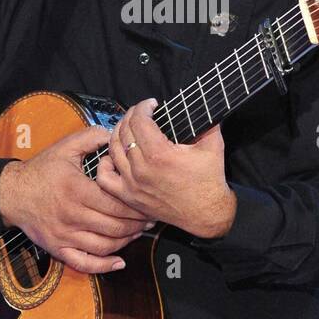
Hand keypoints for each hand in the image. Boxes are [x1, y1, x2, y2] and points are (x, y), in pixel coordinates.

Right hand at [0, 123, 154, 273]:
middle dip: (136, 224)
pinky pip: (84, 263)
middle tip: (150, 219)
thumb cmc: (41, 170)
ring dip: (126, 241)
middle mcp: (72, 215)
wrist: (12, 193)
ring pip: (104, 246)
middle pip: (114, 226)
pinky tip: (119, 262)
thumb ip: (91, 137)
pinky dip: (103, 266)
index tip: (147, 202)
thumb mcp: (65, 147)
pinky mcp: (58, 248)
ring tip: (138, 232)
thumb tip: (114, 134)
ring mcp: (65, 235)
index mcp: (77, 190)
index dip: (136, 206)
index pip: (115, 204)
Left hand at [95, 97, 237, 238]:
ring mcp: (133, 184)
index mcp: (160, 154)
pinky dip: (106, 163)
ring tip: (129, 128)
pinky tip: (115, 155)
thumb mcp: (213, 146)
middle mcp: (142, 169)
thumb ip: (207, 122)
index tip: (151, 104)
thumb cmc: (210, 180)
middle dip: (131, 116)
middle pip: (124, 131)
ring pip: (113, 150)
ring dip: (118, 133)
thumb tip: (201, 105)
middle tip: (141, 113)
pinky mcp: (129, 197)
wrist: (206, 214)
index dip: (143, 107)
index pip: (139, 120)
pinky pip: (105, 178)